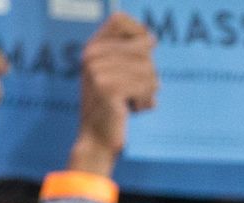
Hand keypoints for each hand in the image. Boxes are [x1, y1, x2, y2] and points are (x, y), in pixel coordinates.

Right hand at [70, 13, 158, 174]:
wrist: (98, 141)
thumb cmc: (114, 109)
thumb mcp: (119, 76)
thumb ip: (130, 54)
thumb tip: (151, 39)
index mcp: (92, 49)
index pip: (120, 19)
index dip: (139, 33)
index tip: (145, 53)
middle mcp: (91, 56)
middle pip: (142, 47)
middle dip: (149, 71)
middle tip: (140, 90)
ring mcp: (97, 71)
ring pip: (147, 68)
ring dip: (149, 89)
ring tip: (137, 102)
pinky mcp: (108, 88)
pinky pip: (145, 85)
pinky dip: (146, 100)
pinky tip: (134, 109)